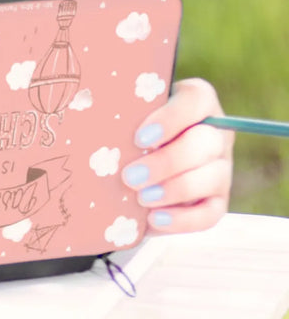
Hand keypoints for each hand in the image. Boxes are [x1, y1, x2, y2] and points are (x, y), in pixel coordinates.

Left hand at [123, 78, 233, 233]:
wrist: (135, 155)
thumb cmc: (129, 125)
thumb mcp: (129, 111)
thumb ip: (125, 109)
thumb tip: (96, 115)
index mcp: (197, 101)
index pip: (196, 99)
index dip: (170, 119)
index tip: (139, 139)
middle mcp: (216, 133)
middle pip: (206, 143)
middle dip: (167, 163)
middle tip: (130, 176)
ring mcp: (220, 168)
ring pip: (211, 178)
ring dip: (174, 190)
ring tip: (141, 198)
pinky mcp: (218, 200)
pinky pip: (211, 214)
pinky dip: (183, 219)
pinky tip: (154, 219)